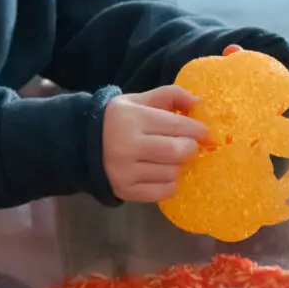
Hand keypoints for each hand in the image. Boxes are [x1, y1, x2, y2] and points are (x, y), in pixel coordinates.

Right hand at [102, 84, 209, 202]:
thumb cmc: (118, 120)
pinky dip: (171, 183)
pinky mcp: (125, 190)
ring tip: (173, 159)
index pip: (178, 126)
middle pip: (177, 151)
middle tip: (189, 146)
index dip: (198, 130)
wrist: (83, 145)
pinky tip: (164, 173)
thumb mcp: (139, 100)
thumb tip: (201, 103)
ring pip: (172, 172)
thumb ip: (170, 96)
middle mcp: (127, 146)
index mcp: (131, 118)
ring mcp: (124, 171)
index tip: (206, 134)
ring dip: (180, 166)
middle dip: (190, 148)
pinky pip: (163, 191)